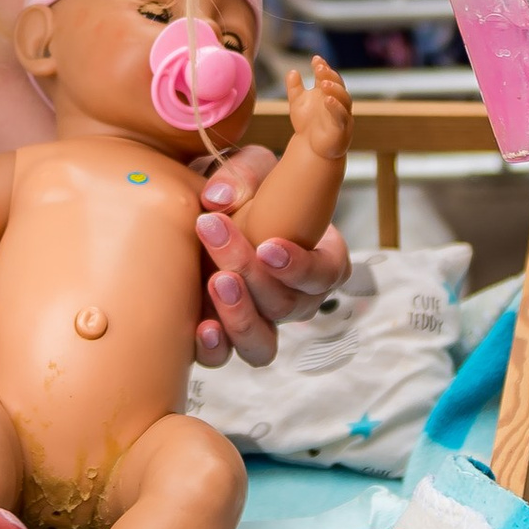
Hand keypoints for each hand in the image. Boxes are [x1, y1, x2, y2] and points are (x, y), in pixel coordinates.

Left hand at [190, 145, 350, 366]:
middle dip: (248, 270)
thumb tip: (218, 198)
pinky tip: (201, 327)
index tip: (268, 246)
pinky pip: (226, 357)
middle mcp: (295, 301)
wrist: (206, 215)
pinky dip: (215, 348)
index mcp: (319, 260)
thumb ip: (243, 173)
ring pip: (262, 344)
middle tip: (215, 231)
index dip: (300, 267)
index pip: (326, 274)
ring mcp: (261, 324)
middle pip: (284, 304)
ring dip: (240, 316)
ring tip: (216, 281)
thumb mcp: (252, 170)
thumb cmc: (244, 191)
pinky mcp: (224, 338)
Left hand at [287, 52, 350, 160]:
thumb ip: (295, 88)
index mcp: (327, 94)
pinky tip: (328, 100)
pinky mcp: (343, 128)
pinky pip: (342, 116)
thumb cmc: (308, 125)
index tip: (315, 59)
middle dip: (329, 75)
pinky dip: (336, 107)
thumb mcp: (297, 104)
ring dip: (335, 90)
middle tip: (319, 68)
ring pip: (344, 99)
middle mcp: (337, 102)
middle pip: (338, 85)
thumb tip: (292, 71)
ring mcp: (342, 114)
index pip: (328, 77)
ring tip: (323, 83)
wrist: (312, 149)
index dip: (323, 67)